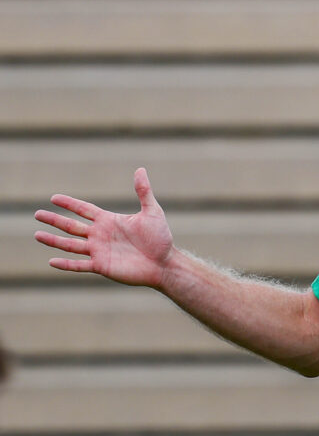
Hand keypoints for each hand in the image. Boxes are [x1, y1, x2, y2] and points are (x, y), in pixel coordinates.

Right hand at [34, 168, 173, 287]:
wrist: (165, 263)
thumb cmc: (161, 238)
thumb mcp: (152, 212)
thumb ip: (144, 192)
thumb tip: (140, 169)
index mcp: (109, 221)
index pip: (84, 210)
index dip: (69, 203)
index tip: (53, 197)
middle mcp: (100, 235)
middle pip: (72, 226)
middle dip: (54, 220)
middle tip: (37, 214)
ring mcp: (99, 251)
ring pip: (70, 245)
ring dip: (54, 240)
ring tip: (37, 234)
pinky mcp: (102, 266)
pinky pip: (79, 265)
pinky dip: (66, 264)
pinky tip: (51, 261)